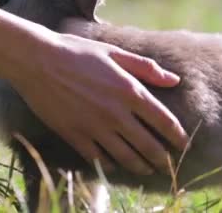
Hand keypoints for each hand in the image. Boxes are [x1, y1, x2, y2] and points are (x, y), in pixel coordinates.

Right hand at [0, 7, 187, 174]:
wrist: (37, 61)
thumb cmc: (77, 52)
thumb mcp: (114, 53)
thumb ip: (146, 68)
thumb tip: (174, 80)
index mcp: (129, 90)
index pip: (163, 121)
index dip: (178, 136)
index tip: (184, 144)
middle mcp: (116, 113)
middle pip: (148, 145)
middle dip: (163, 159)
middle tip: (171, 166)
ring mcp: (95, 127)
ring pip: (126, 157)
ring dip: (141, 167)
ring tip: (148, 170)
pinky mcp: (75, 135)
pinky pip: (99, 158)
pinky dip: (111, 166)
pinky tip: (116, 166)